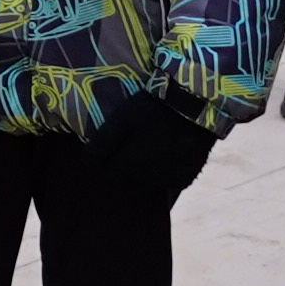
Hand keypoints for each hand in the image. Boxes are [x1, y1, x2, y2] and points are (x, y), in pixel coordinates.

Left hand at [90, 86, 217, 196]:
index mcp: (131, 162)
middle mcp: (149, 176)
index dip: (106, 161)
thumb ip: (104, 143)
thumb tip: (88, 164)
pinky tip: (171, 152)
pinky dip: (167, 170)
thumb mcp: (123, 118)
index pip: (108, 173)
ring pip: (148, 180)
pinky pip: (169, 180)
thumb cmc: (153, 107)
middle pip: (128, 177)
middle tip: (137, 141)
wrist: (196, 105)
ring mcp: (169, 179)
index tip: (111, 148)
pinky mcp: (186, 179)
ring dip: (147, 168)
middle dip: (127, 163)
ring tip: (155, 144)